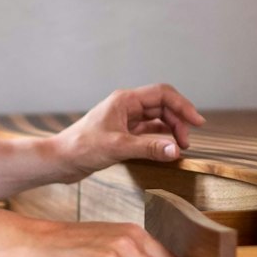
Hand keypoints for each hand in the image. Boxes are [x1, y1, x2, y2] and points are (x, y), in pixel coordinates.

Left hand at [54, 84, 205, 177]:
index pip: (162, 94)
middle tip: (186, 143)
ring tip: (179, 148)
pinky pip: (148, 133)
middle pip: (162, 107)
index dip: (182, 106)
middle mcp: (127, 107)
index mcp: (125, 100)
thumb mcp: (118, 147)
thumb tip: (177, 149)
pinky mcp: (122, 135)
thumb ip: (149, 148)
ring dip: (170, 131)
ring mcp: (125, 121)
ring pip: (157, 120)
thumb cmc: (81, 148)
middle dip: (178, 121)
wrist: (60, 161)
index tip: (197, 122)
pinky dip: (160, 140)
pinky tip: (166, 150)